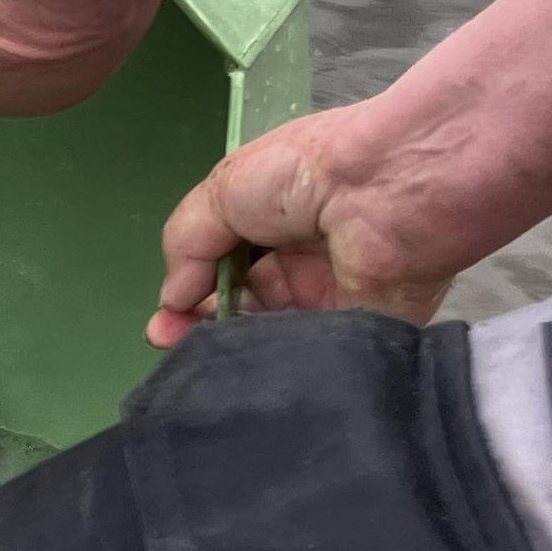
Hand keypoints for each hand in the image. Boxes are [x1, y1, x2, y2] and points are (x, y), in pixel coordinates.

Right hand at [150, 0, 551, 346]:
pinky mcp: (365, 334)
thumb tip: (171, 303)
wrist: (389, 188)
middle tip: (176, 349)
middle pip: (242, 313)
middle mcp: (300, 265)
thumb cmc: (304, 174)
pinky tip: (250, 376)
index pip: (220, 272)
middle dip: (204, 332)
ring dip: (238, 353)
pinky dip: (283, 370)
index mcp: (269, 224)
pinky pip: (317, 361)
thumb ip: (186, 245)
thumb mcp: (222, 190)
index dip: (187, 299)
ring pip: (274, 342)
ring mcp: (332, 302)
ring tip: (205, 362)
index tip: (162, 329)